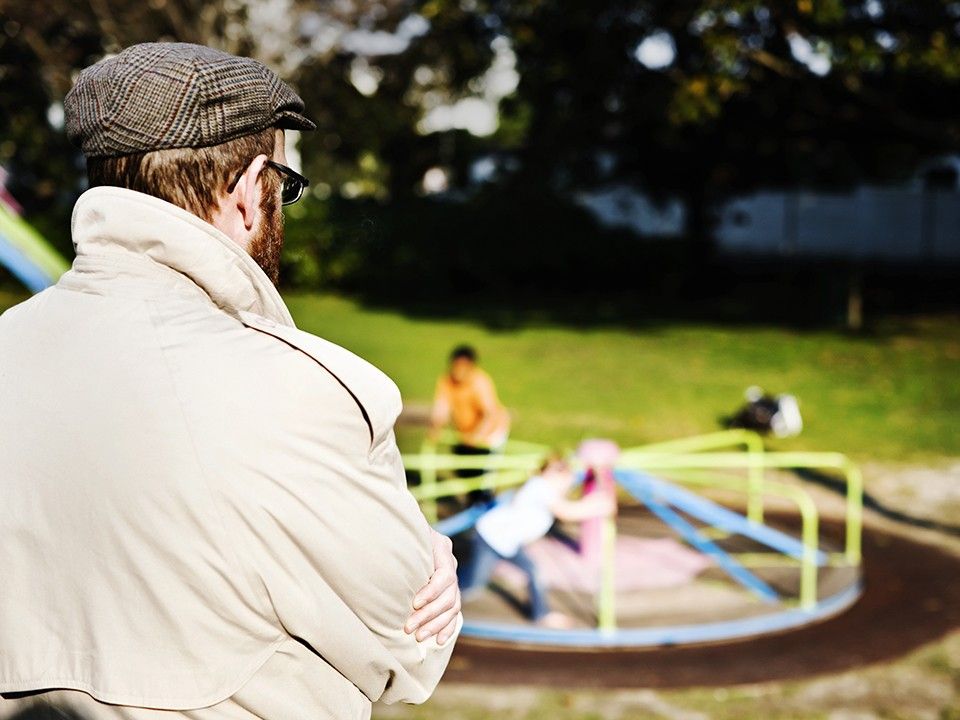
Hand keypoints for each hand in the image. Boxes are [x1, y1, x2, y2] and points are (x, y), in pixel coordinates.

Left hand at [405, 529, 460, 644]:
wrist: (403, 532)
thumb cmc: (398, 530)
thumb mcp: (402, 530)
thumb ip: (402, 538)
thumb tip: (388, 544)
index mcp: (442, 548)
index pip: (445, 575)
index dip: (432, 592)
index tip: (414, 603)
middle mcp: (450, 564)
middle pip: (448, 595)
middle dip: (429, 614)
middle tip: (409, 628)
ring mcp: (452, 579)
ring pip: (452, 607)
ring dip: (436, 624)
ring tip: (418, 637)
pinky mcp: (448, 592)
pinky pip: (454, 613)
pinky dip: (447, 628)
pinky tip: (438, 640)